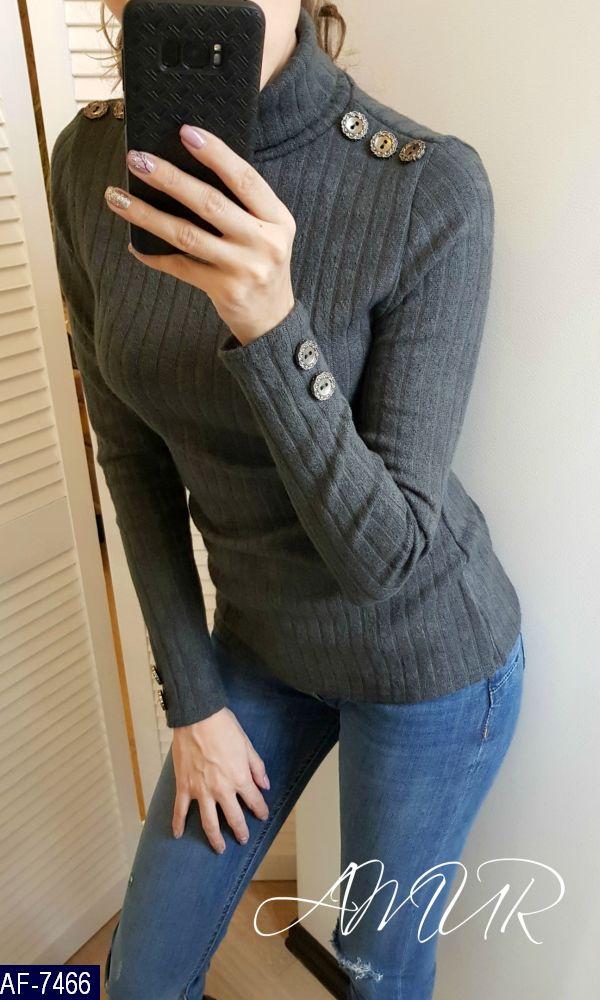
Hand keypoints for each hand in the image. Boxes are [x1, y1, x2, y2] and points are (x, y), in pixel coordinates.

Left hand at [103, 123, 296, 344]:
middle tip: (136, 159)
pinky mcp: (224, 291)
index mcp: (277, 219)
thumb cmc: (262, 264)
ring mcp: (244, 268)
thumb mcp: (268, 231)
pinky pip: (180, 267)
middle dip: (169, 178)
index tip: (185, 132)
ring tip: (117, 197)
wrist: (273, 320)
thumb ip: (242, 205)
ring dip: (147, 214)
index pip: (245, 178)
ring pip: (187, 235)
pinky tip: (133, 243)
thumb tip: (186, 168)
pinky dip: (154, 255)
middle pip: (210, 203)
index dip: (216, 154)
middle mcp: (264, 242)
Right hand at [171, 706, 269, 852]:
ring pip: (209, 822)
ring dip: (215, 838)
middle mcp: (222, 789)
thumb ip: (257, 767)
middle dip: (240, 831)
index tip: (262, 816)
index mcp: (239, 778)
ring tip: (220, 848)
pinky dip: (177, 824)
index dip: (260, 810)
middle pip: (233, 818)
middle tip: (242, 839)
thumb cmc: (223, 727)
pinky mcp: (184, 786)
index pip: (254, 801)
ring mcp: (201, 790)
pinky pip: (180, 810)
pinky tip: (178, 835)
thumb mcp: (247, 745)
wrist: (197, 717)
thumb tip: (264, 784)